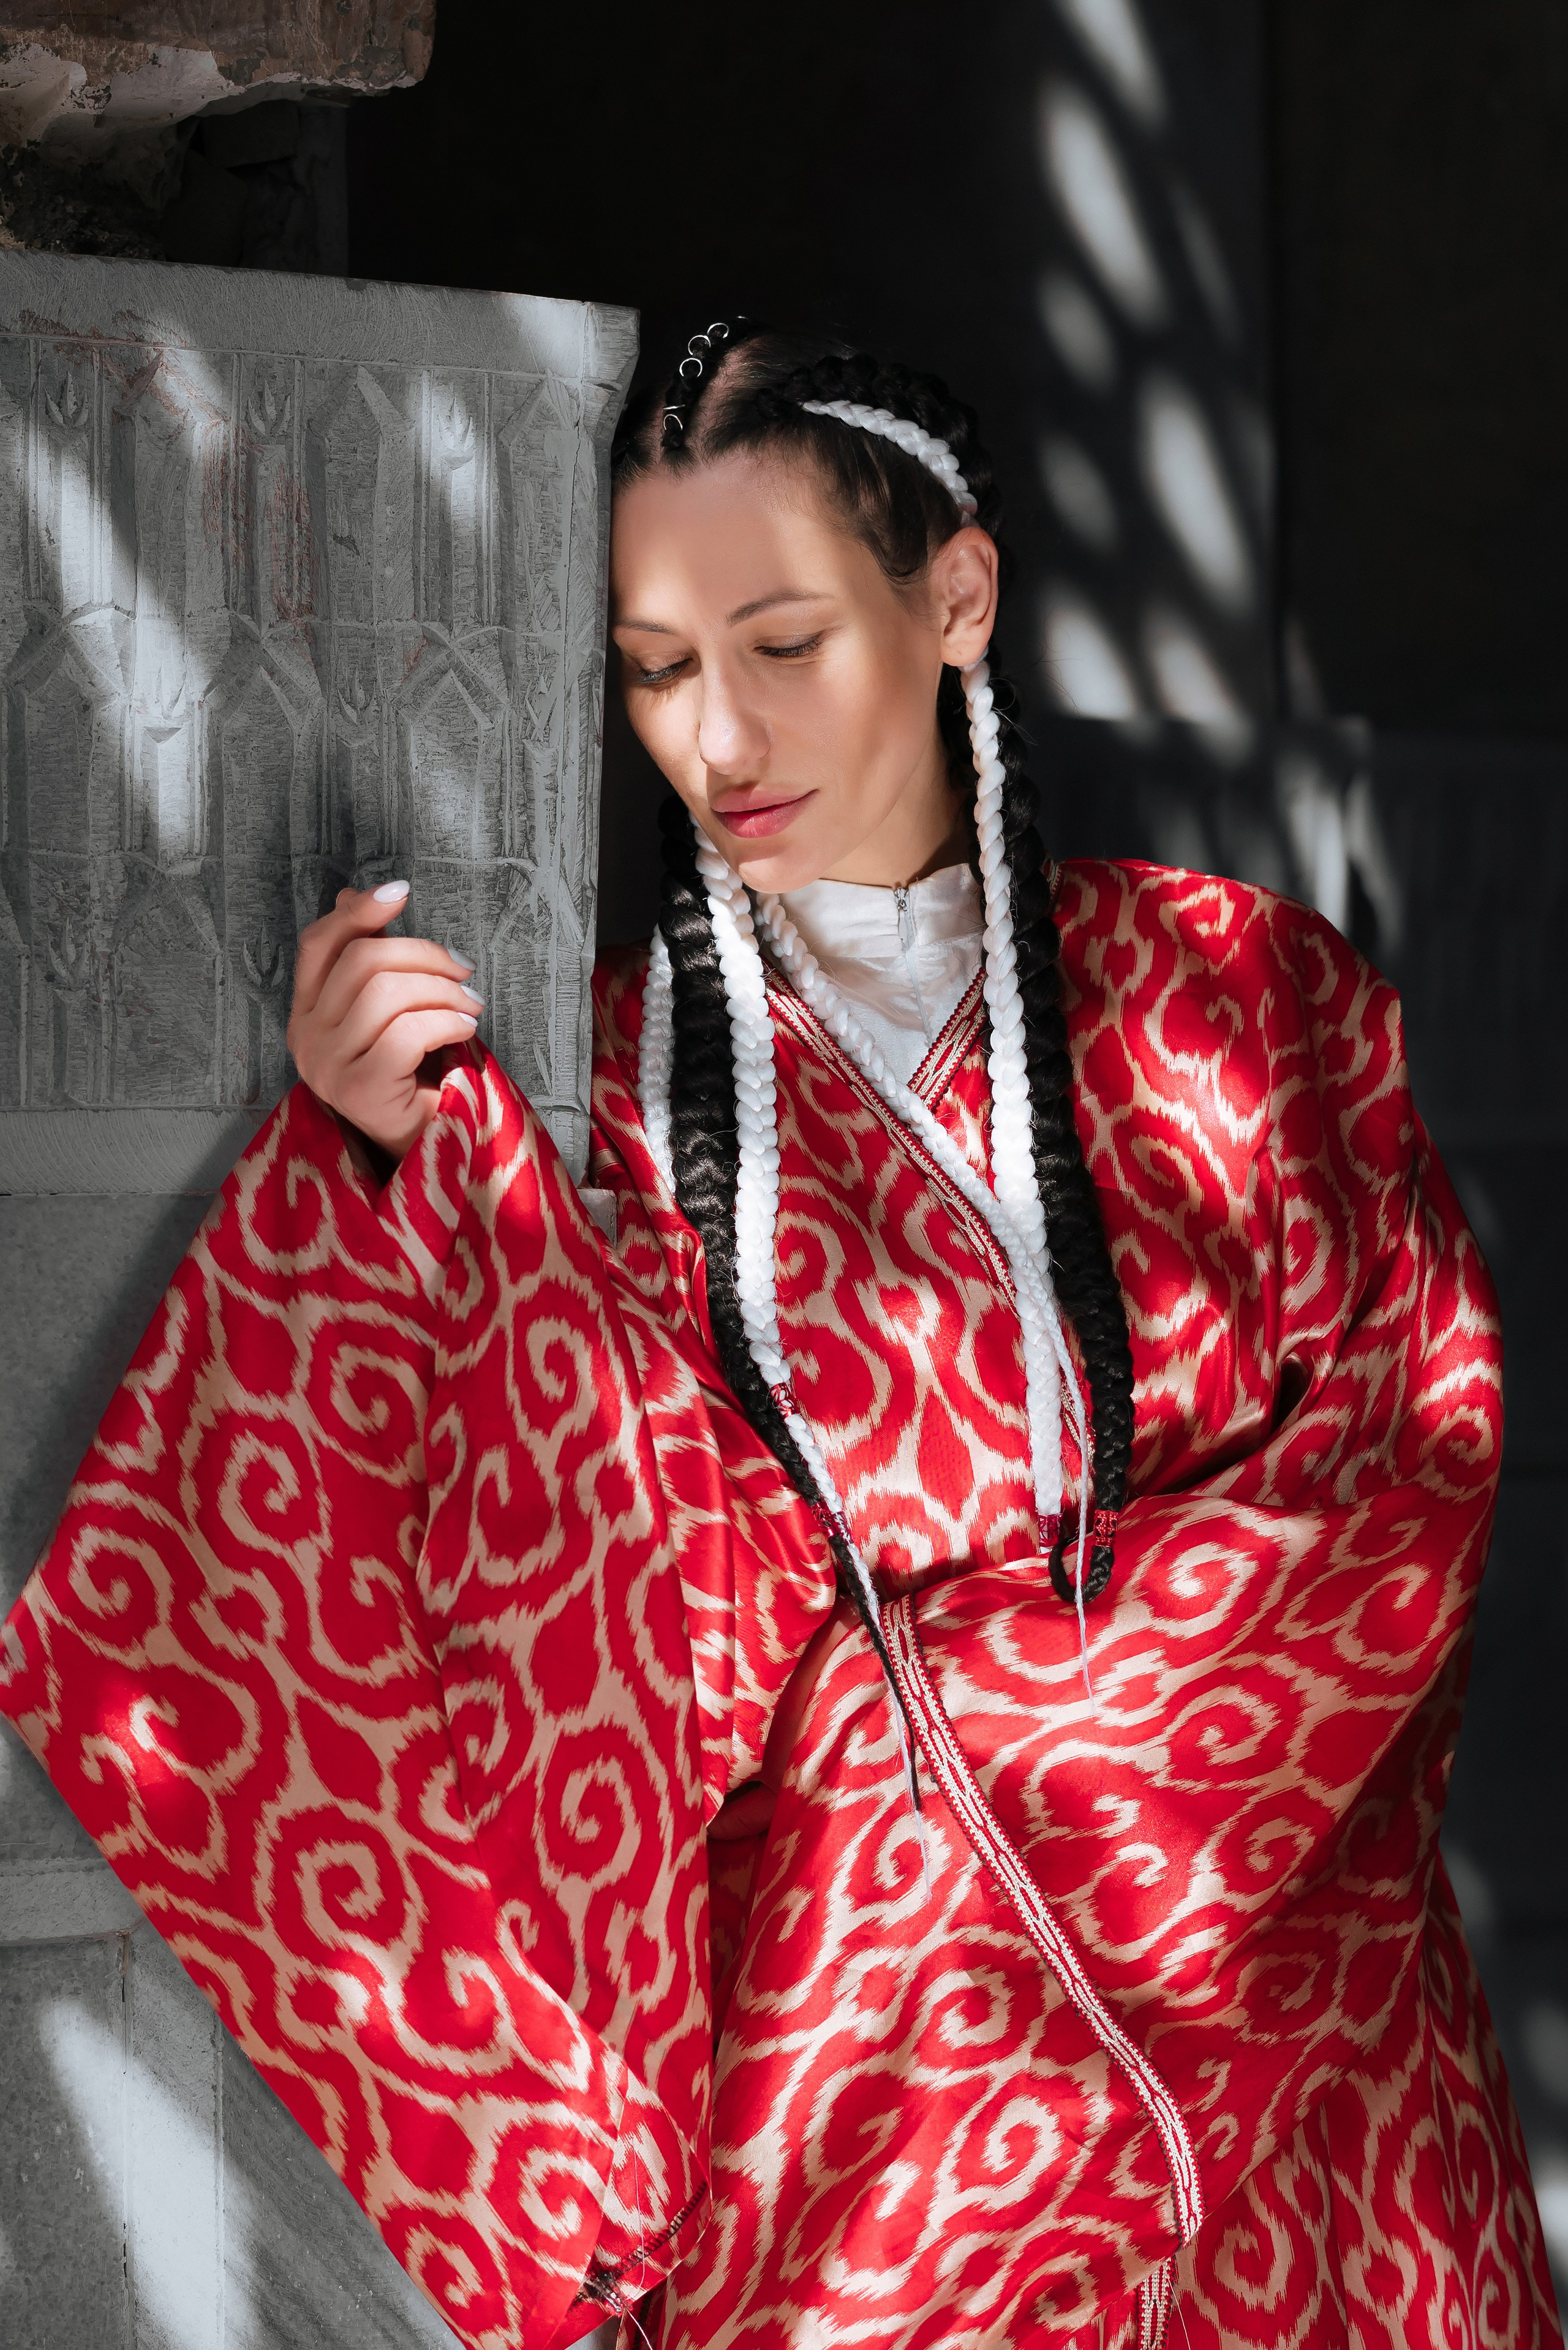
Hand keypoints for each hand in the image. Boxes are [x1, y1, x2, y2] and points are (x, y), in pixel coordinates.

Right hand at [286, 882, 482, 1161]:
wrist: (424, 1146)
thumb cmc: (410, 1074)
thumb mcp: (387, 1011)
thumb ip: (370, 960)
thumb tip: (357, 897)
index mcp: (307, 1011)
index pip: (318, 943)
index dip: (359, 911)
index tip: (402, 892)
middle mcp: (305, 1037)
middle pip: (361, 961)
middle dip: (424, 955)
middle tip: (465, 971)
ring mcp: (326, 1066)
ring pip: (385, 993)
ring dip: (443, 990)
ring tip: (471, 1005)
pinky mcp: (358, 1091)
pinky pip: (406, 1033)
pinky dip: (445, 1021)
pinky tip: (465, 1029)